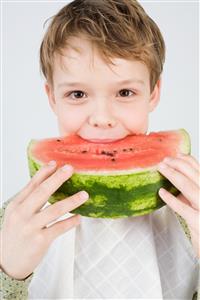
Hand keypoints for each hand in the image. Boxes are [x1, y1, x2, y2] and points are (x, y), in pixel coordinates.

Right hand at [0, 161, 88, 279]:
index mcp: (16, 205)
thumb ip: (29, 199)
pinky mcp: (40, 241)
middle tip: (70, 169)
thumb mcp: (16, 214)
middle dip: (57, 178)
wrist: (6, 263)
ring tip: (84, 194)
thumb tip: (47, 181)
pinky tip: (79, 217)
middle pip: (42, 192)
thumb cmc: (14, 235)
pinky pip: (59, 228)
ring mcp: (31, 227)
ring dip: (71, 201)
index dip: (44, 172)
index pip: (32, 184)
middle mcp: (22, 214)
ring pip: (54, 209)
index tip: (56, 163)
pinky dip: (71, 222)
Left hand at [157, 153, 199, 257]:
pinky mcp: (199, 223)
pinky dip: (171, 199)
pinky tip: (161, 192)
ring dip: (173, 175)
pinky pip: (183, 208)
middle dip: (178, 164)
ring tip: (161, 168)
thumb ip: (191, 196)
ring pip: (188, 187)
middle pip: (195, 174)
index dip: (188, 161)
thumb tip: (175, 185)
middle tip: (165, 160)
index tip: (176, 155)